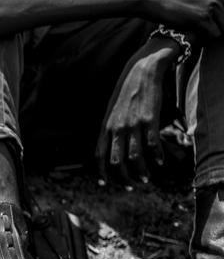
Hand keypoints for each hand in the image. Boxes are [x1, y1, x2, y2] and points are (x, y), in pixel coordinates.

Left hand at [97, 52, 169, 182]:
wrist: (140, 73)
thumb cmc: (125, 93)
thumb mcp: (110, 112)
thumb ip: (109, 130)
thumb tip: (109, 148)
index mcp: (105, 128)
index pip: (99, 156)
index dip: (102, 172)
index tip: (106, 184)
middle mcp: (117, 129)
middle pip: (117, 162)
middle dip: (123, 178)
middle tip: (131, 185)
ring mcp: (133, 125)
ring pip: (135, 157)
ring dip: (141, 172)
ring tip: (146, 179)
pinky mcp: (150, 120)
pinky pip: (153, 145)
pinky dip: (157, 156)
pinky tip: (160, 162)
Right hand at [147, 0, 223, 37]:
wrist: (153, 0)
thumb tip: (219, 11)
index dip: (219, 18)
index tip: (207, 22)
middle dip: (215, 26)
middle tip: (199, 28)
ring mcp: (212, 5)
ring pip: (222, 27)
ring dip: (210, 32)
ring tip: (196, 31)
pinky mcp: (203, 18)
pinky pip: (214, 35)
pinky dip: (205, 39)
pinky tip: (193, 35)